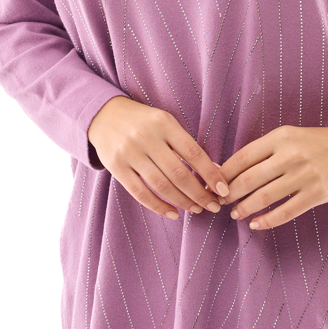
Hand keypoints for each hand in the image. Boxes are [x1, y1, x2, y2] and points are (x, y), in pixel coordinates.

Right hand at [87, 96, 228, 220]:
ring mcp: (129, 153)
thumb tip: (214, 171)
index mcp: (164, 124)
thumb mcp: (166, 122)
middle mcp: (146, 138)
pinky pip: (140, 193)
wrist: (104, 115)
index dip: (210, 174)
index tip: (223, 190)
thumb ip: (186, 144)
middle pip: (178, 173)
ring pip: (161, 185)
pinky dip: (158, 206)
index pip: (193, 153)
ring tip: (196, 209)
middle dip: (199, 193)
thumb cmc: (144, 121)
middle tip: (214, 206)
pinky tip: (173, 214)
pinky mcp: (116, 167)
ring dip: (182, 202)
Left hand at [219, 125, 327, 230]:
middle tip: (220, 202)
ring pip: (264, 197)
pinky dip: (267, 221)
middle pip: (250, 178)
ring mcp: (304, 176)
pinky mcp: (316, 194)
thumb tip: (232, 169)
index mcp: (281, 137)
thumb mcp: (291, 136)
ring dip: (245, 208)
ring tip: (236, 214)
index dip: (225, 173)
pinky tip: (256, 225)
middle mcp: (291, 155)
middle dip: (230, 193)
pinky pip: (285, 211)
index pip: (244, 157)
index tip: (215, 184)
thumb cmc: (318, 143)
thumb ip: (265, 150)